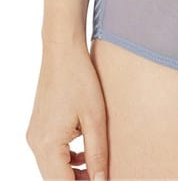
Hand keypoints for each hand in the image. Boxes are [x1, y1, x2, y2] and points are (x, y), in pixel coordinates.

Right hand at [26, 44, 107, 179]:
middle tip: (101, 177)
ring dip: (72, 175)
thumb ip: (97, 154)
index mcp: (47, 144)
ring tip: (96, 170)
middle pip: (54, 180)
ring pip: (52, 169)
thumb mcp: (95, 118)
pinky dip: (66, 161)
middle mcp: (36, 143)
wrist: (63, 51)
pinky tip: (84, 155)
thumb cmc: (80, 79)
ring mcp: (35, 136)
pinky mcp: (39, 128)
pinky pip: (50, 155)